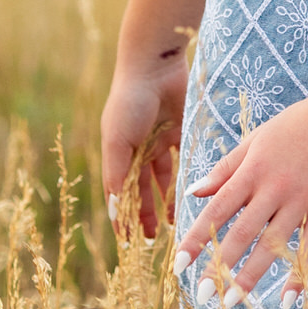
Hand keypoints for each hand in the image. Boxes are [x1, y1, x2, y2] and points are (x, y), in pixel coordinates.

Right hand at [101, 52, 188, 239]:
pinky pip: (184, 159)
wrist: (155, 66)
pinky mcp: (181, 131)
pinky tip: (194, 195)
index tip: (127, 242)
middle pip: (142, 189)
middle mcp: (139, 149)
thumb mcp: (117, 141)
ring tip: (175, 224)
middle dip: (146, 213)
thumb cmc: (129, 102)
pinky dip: (187, 176)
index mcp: (119, 152)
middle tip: (154, 239)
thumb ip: (117, 175)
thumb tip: (113, 211)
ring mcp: (161, 140)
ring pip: (164, 178)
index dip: (122, 216)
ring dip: (168, 200)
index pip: (119, 192)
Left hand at [176, 73, 307, 303]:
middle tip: (202, 296)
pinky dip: (299, 274)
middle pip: (242, 233)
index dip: (197, 238)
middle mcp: (274, 187)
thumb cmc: (298, 124)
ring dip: (251, 276)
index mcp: (253, 169)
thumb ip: (225, 168)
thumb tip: (192, 192)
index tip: (178, 264)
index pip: (217, 209)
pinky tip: (287, 299)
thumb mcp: (256, 139)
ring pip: (272, 245)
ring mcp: (302, 199)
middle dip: (220, 267)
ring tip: (232, 303)